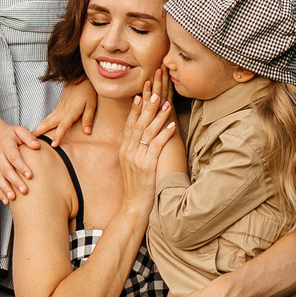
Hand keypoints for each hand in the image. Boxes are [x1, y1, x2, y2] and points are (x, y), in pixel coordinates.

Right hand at [0, 123, 42, 203]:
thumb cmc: (9, 135)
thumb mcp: (19, 130)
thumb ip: (28, 136)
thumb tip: (37, 145)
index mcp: (6, 145)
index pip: (13, 157)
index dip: (21, 166)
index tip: (30, 175)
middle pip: (6, 170)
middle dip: (15, 181)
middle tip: (24, 190)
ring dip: (6, 189)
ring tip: (14, 198)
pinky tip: (6, 201)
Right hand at [32, 79, 92, 146]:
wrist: (79, 77)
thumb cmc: (87, 91)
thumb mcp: (91, 105)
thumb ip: (88, 118)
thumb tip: (87, 132)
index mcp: (70, 112)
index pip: (63, 126)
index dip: (58, 135)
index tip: (53, 145)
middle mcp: (62, 111)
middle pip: (49, 123)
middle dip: (40, 132)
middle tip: (32, 141)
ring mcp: (59, 108)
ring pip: (47, 119)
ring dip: (39, 127)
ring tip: (31, 136)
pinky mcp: (58, 106)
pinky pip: (49, 116)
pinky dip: (43, 123)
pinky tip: (40, 127)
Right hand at [116, 81, 176, 206]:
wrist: (133, 206)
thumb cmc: (136, 187)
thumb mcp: (131, 166)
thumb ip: (134, 151)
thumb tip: (141, 139)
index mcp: (124, 150)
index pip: (129, 124)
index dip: (135, 108)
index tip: (141, 93)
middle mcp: (128, 151)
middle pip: (138, 123)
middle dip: (146, 106)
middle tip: (153, 90)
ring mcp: (136, 158)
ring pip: (147, 132)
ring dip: (157, 116)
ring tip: (165, 103)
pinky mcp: (146, 166)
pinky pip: (156, 146)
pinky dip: (164, 134)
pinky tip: (171, 125)